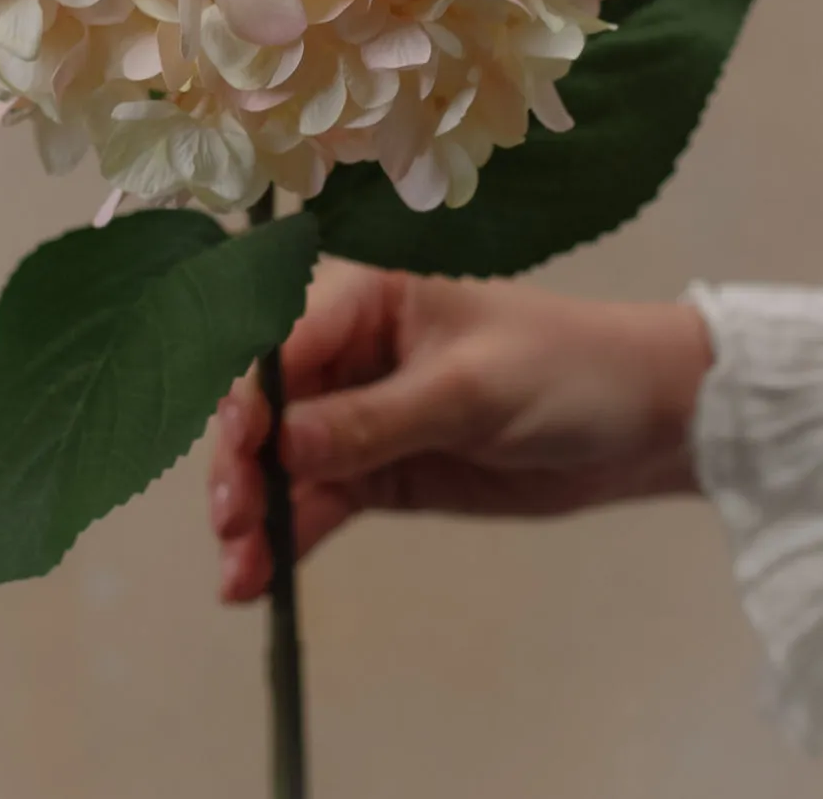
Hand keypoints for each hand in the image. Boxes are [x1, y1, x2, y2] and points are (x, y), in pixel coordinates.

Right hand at [210, 261, 711, 601]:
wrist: (644, 422)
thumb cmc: (564, 370)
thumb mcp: (470, 390)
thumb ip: (374, 419)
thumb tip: (280, 445)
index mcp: (367, 295)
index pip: (282, 334)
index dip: (249, 390)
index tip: (238, 448)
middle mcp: (349, 349)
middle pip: (266, 401)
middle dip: (239, 458)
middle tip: (232, 519)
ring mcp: (360, 414)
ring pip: (281, 461)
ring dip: (254, 511)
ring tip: (238, 572)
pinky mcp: (379, 470)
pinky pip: (317, 500)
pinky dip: (287, 536)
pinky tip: (255, 579)